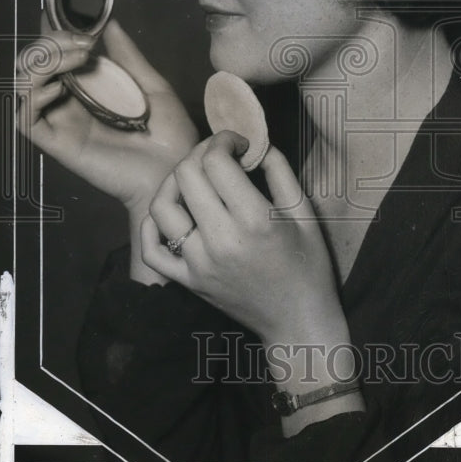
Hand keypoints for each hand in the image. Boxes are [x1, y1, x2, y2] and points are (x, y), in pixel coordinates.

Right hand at [16, 19, 197, 216]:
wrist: (177, 173)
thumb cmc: (170, 138)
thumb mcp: (154, 87)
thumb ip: (128, 57)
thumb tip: (110, 23)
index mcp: (90, 91)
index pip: (55, 57)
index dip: (56, 36)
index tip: (83, 27)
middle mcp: (70, 106)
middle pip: (33, 67)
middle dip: (49, 44)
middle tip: (83, 42)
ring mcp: (63, 125)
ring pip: (24, 88)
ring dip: (43, 63)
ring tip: (78, 57)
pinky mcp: (60, 146)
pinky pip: (27, 121)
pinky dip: (33, 98)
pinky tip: (59, 89)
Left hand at [140, 131, 343, 345]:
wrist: (298, 320)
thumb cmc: (308, 265)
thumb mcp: (305, 213)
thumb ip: (281, 171)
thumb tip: (255, 144)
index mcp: (254, 219)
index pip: (216, 161)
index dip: (224, 140)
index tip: (238, 144)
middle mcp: (221, 239)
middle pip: (187, 175)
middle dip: (201, 152)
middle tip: (218, 155)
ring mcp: (198, 262)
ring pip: (163, 206)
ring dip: (174, 181)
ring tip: (194, 178)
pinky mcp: (188, 280)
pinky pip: (152, 249)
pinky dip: (152, 226)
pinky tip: (171, 213)